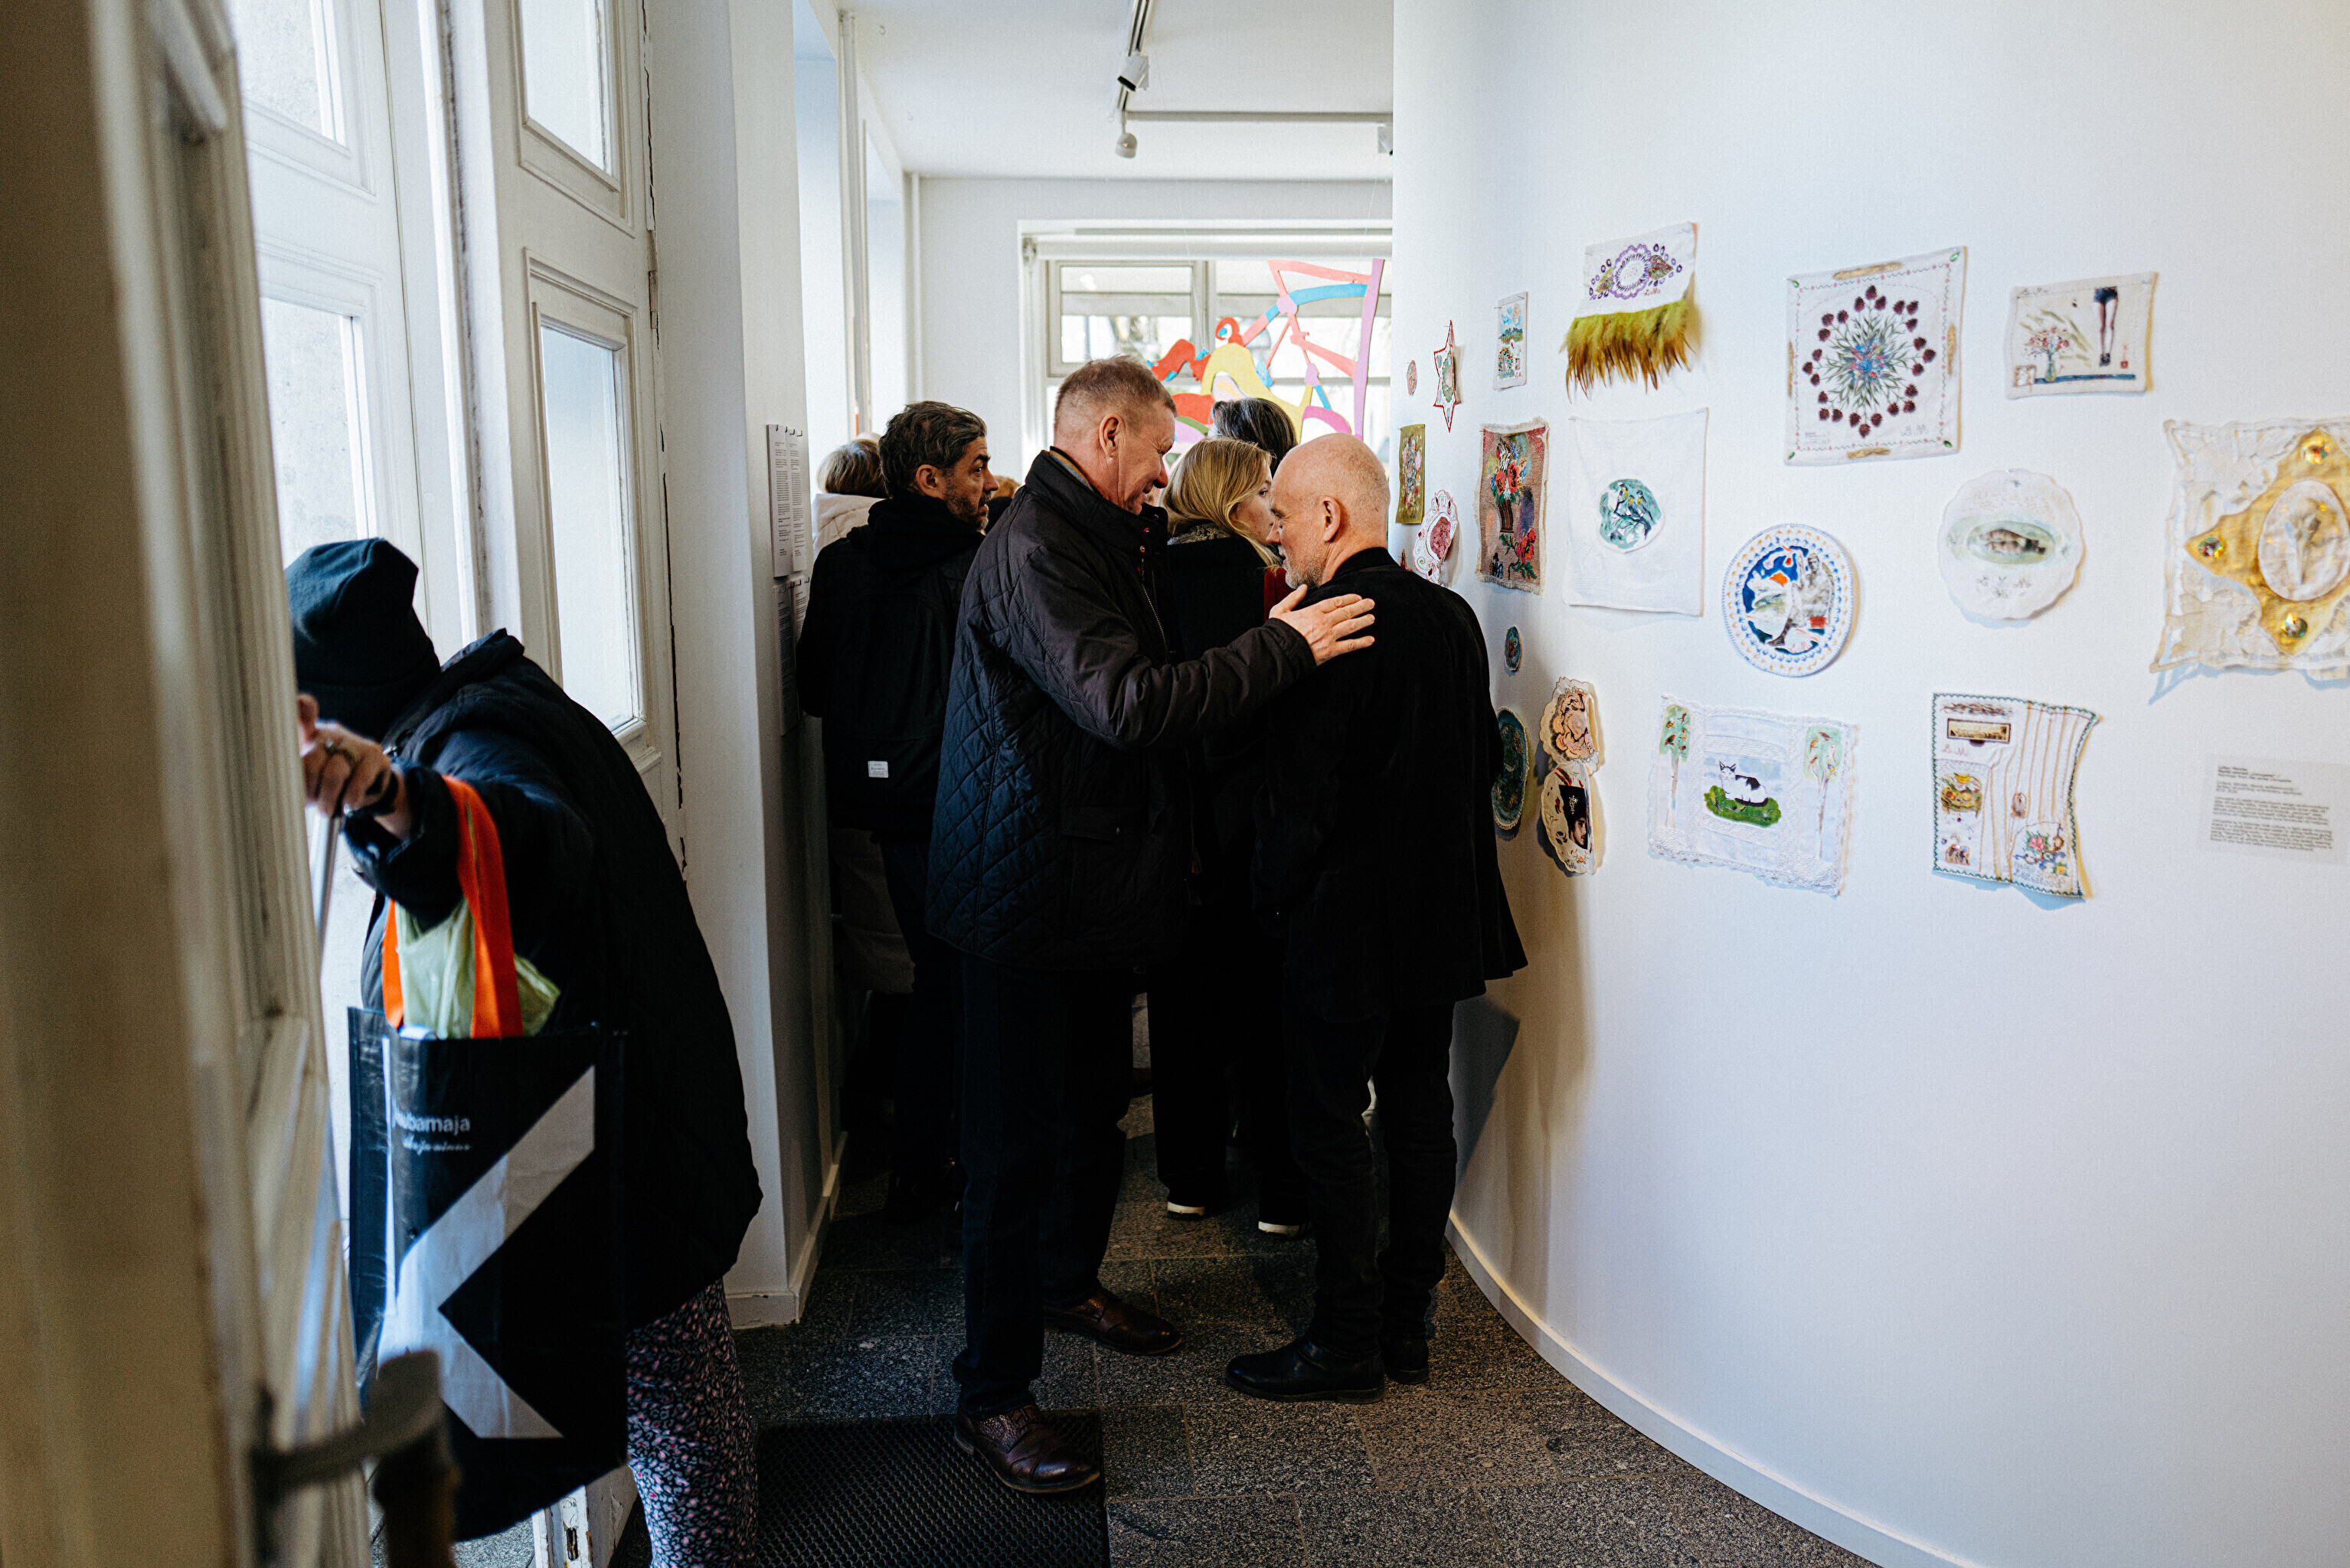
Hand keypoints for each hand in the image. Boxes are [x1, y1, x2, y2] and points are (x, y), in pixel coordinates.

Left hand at [297, 693, 411, 837]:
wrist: (364, 787)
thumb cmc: (326, 781)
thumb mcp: (305, 778)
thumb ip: (293, 778)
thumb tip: (280, 791)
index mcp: (308, 735)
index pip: (303, 715)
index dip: (302, 707)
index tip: (298, 702)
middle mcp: (330, 733)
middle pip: (313, 758)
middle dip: (309, 788)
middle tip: (311, 803)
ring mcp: (354, 742)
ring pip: (335, 772)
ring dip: (329, 797)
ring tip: (327, 810)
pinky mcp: (375, 756)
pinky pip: (359, 779)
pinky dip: (350, 797)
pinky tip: (348, 804)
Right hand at [1269, 587, 1374, 665]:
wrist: (1277, 653)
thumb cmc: (1277, 633)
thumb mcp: (1280, 611)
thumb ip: (1292, 598)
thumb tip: (1302, 587)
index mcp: (1312, 611)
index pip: (1335, 602)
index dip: (1348, 599)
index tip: (1357, 597)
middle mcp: (1324, 622)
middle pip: (1346, 612)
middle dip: (1360, 607)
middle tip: (1371, 603)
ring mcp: (1328, 636)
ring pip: (1351, 626)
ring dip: (1363, 621)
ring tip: (1372, 618)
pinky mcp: (1330, 651)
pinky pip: (1350, 645)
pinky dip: (1361, 642)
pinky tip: (1371, 640)